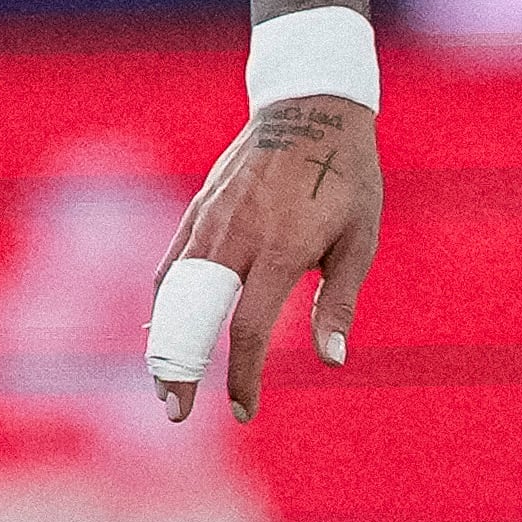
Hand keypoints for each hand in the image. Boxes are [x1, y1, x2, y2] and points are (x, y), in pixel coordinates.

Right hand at [148, 95, 382, 420]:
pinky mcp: (199, 208)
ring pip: (172, 293)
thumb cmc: (346, 177)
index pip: (247, 327)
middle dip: (180, 371)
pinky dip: (162, 301)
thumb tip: (333, 360)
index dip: (240, 375)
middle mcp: (236, 237)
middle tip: (175, 413)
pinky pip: (171, 262)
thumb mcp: (360, 238)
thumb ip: (340, 302)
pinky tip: (161, 329)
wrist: (311, 108)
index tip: (244, 410)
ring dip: (164, 342)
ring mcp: (211, 220)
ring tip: (163, 383)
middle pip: (193, 317)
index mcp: (280, 249)